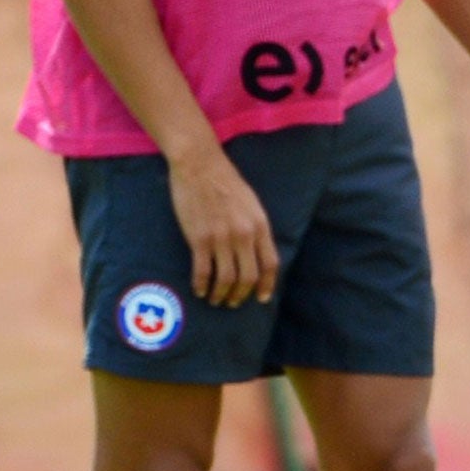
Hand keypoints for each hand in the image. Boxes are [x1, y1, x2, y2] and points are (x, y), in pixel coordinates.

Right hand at [167, 143, 277, 306]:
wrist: (201, 167)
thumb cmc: (227, 183)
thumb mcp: (252, 205)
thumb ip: (255, 228)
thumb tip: (256, 253)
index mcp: (260, 225)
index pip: (270, 264)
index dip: (267, 284)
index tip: (263, 298)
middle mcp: (243, 235)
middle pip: (248, 277)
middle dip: (242, 295)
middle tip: (234, 303)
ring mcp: (221, 238)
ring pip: (226, 279)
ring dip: (221, 295)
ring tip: (216, 299)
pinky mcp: (199, 239)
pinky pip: (202, 271)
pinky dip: (201, 285)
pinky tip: (199, 290)